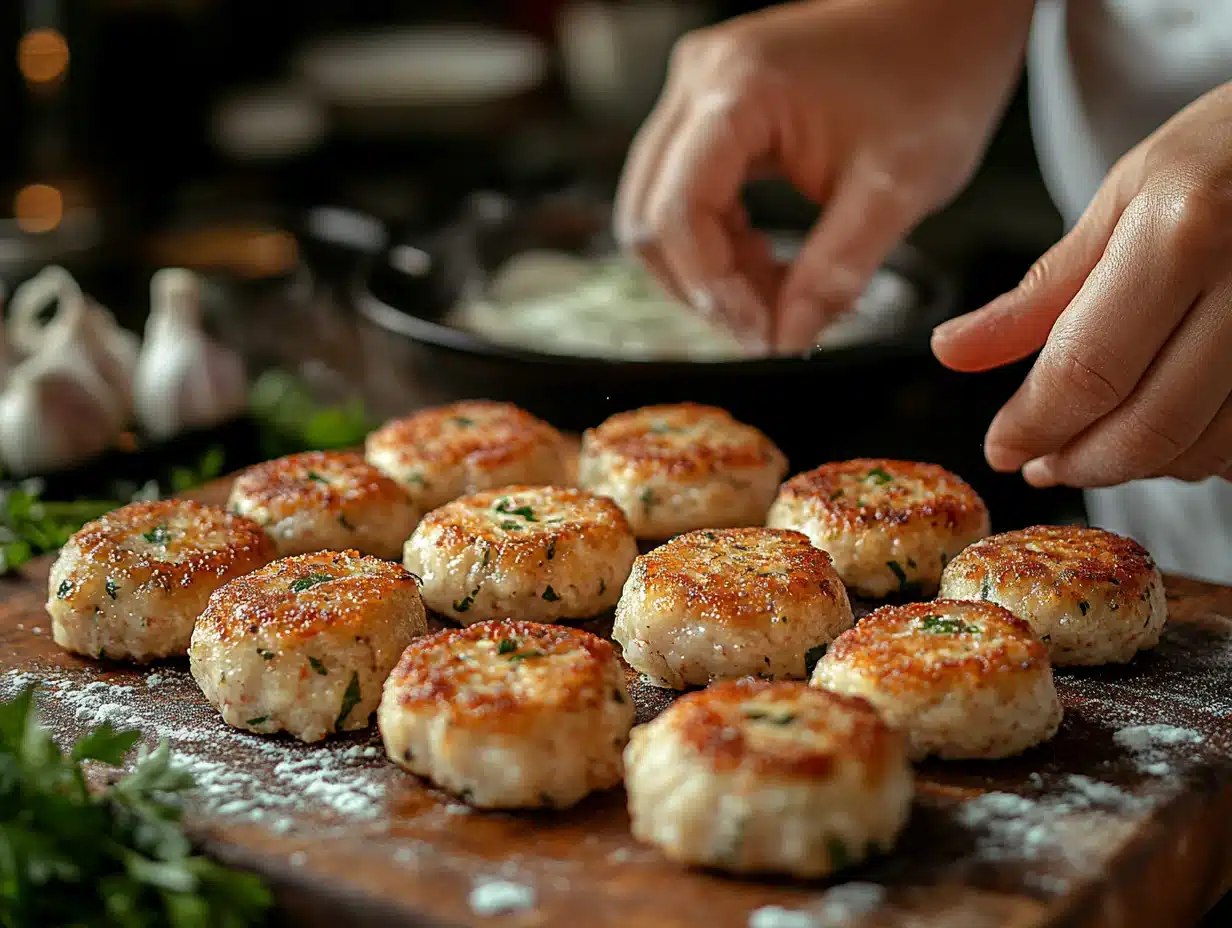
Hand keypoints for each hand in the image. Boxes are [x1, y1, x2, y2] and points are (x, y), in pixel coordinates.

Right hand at [614, 0, 1034, 352]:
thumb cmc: (935, 80)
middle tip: (766, 330)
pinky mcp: (709, 108)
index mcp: (736, 90)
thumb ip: (837, 271)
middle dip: (701, 287)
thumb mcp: (898, 189)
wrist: (951, 16)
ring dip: (706, 271)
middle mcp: (696, 82)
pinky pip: (683, 194)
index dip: (713, 288)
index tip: (765, 336)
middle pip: (649, 216)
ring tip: (776, 299)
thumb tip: (788, 341)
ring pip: (658, 212)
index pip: (678, 212)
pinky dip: (717, 244)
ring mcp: (696, 91)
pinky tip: (767, 266)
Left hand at [932, 82, 1231, 488]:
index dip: (1034, 426)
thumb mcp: (1125, 199)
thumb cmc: (1227, 153)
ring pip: (1204, 450)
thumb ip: (1040, 292)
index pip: (1088, 371)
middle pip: (1148, 427)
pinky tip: (1166, 429)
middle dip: (1080, 463)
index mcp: (1185, 232)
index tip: (1003, 448)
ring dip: (1138, 466)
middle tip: (1044, 463)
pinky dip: (1196, 453)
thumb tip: (950, 352)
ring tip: (1098, 442)